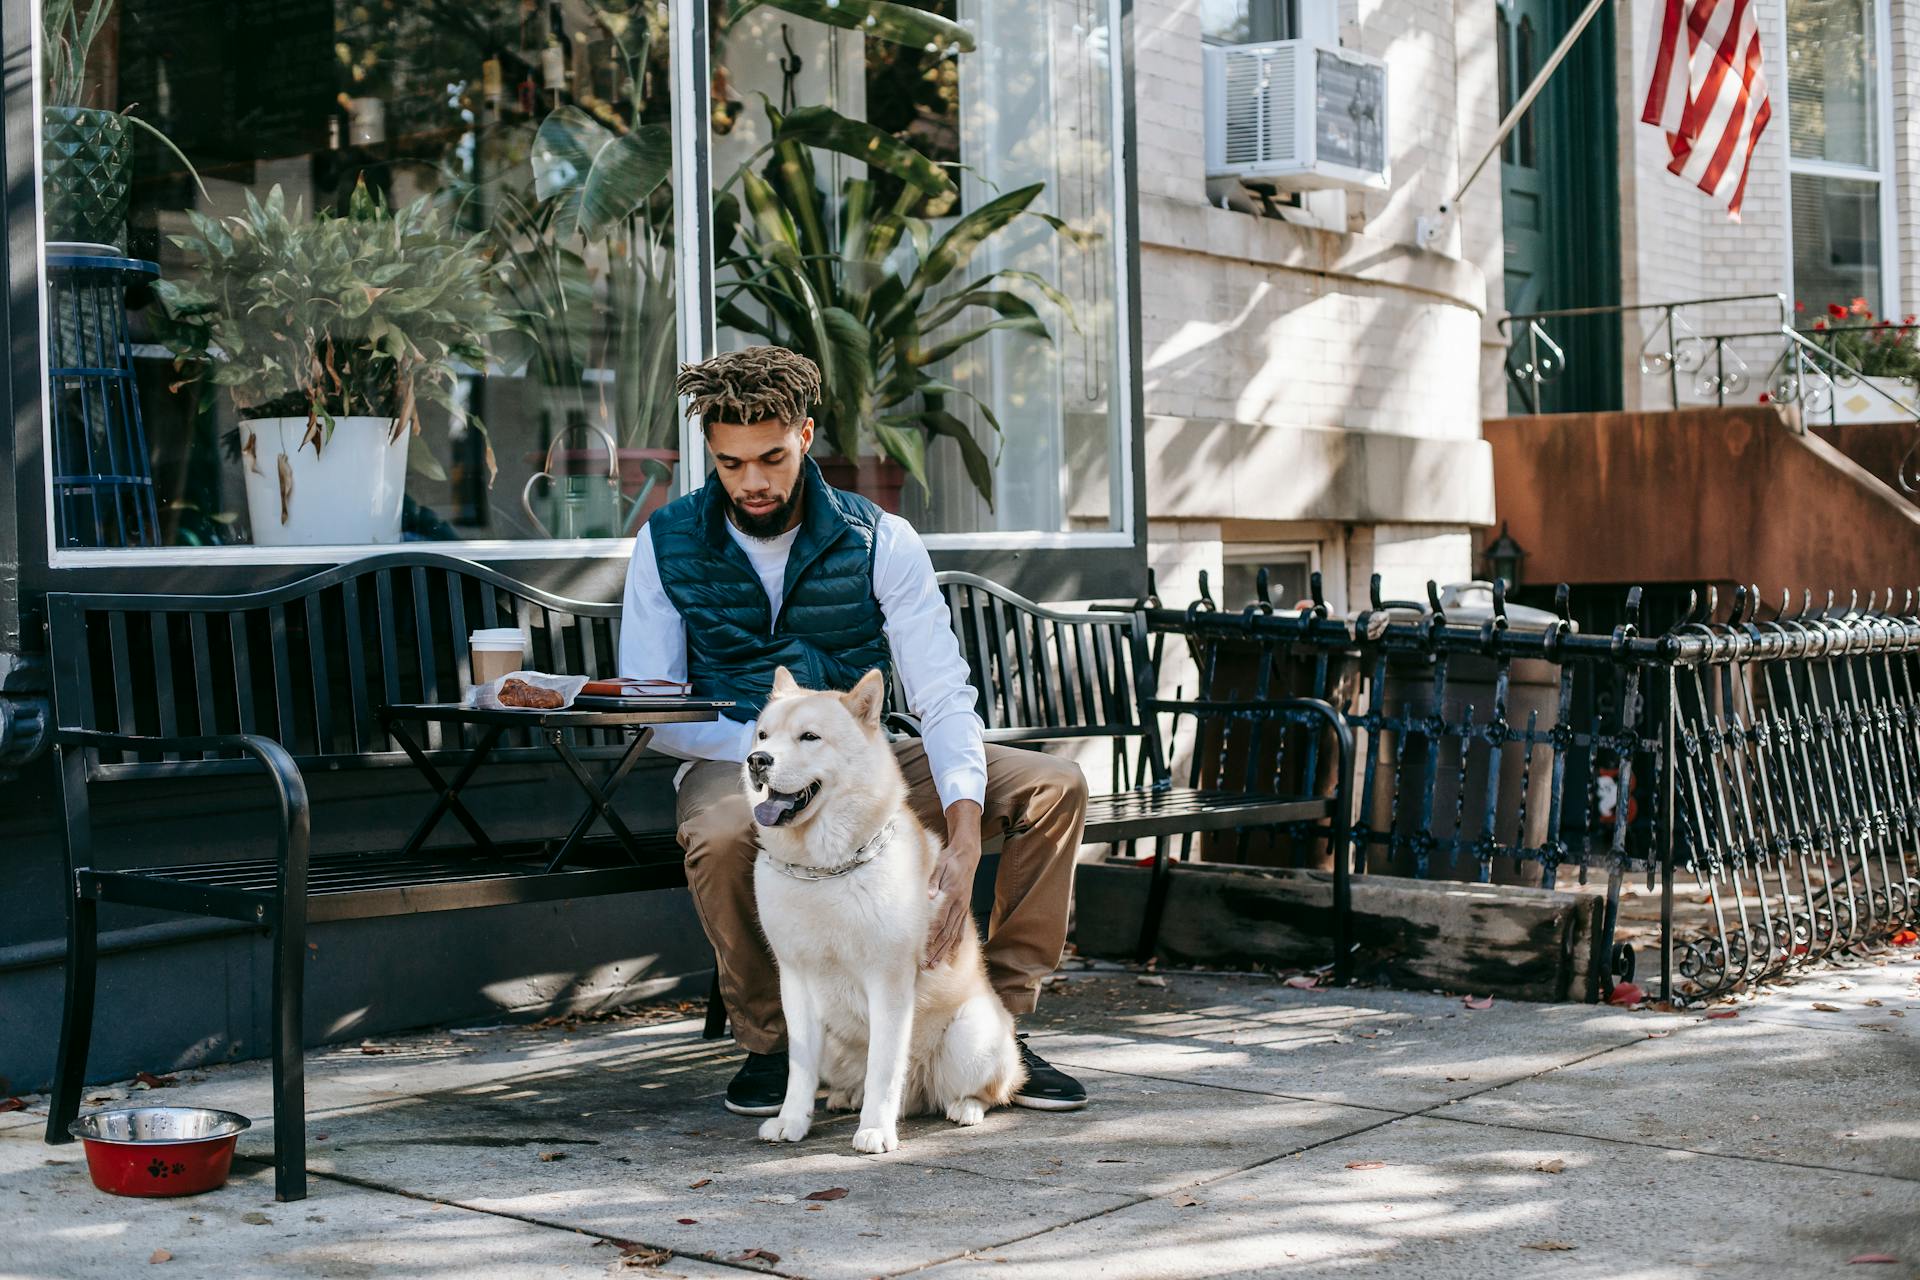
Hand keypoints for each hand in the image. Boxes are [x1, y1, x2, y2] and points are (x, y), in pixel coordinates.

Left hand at [925, 801, 982, 969]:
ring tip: (935, 966)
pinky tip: (950, 956)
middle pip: (947, 934)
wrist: (967, 855)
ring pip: (953, 935)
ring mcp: (963, 909)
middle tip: (927, 966)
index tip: (923, 950)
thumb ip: (933, 881)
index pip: (940, 922)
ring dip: (944, 952)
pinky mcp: (964, 909)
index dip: (932, 938)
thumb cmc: (949, 860)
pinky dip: (955, 945)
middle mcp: (959, 905)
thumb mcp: (940, 865)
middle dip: (936, 951)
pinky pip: (960, 930)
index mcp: (951, 895)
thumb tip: (928, 895)